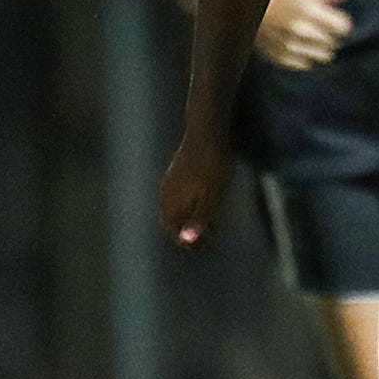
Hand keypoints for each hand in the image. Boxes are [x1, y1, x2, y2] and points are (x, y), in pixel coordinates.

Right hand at [160, 130, 233, 246]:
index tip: (206, 246)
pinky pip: (179, 194)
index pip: (172, 230)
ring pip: (175, 206)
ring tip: (210, 220)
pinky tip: (204, 199)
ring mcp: (170, 181)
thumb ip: (198, 219)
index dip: (187, 241)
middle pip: (172, 220)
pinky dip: (190, 203)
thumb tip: (185, 242)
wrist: (207, 132)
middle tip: (209, 236)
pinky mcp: (177, 170)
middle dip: (188, 230)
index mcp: (172, 202)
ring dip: (189, 217)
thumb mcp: (212, 196)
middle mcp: (166, 193)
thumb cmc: (213, 167)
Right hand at [255, 0, 353, 69]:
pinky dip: (305, 58)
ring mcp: (292, 45)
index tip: (336, 24)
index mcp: (308, 11)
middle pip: (335, 43)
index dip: (341, 25)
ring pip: (324, 56)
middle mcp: (301, 29)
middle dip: (330, 37)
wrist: (254, 15)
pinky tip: (300, 47)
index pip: (343, 27)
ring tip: (311, 40)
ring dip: (321, 50)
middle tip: (320, 30)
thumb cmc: (280, 4)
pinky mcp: (283, 57)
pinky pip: (307, 64)